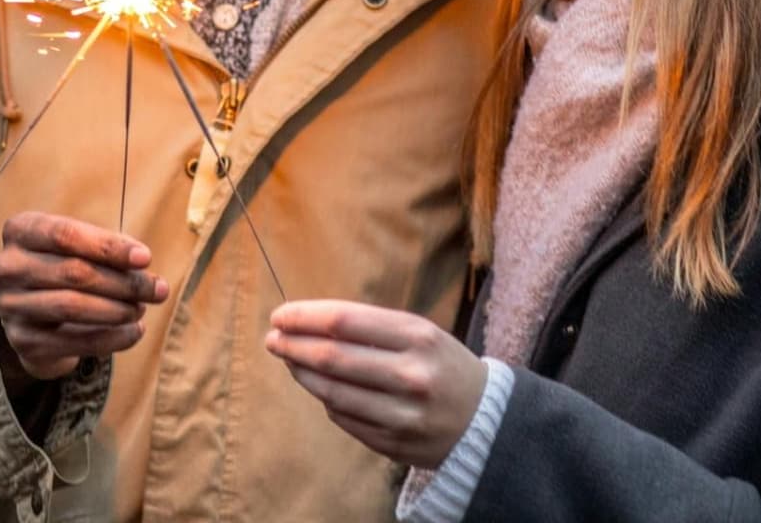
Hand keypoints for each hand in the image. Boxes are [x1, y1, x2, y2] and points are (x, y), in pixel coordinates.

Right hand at [0, 212, 169, 386]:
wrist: (34, 314)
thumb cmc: (63, 267)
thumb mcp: (78, 247)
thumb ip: (106, 248)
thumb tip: (142, 261)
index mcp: (19, 231)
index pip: (65, 235)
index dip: (108, 247)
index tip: (145, 258)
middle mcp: (7, 267)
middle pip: (73, 272)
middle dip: (123, 282)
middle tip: (158, 289)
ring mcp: (11, 306)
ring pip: (72, 306)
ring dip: (118, 310)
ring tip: (142, 309)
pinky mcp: (23, 341)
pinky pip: (76, 341)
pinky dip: (113, 338)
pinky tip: (135, 332)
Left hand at [265, 300, 486, 469]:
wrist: (488, 420)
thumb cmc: (442, 365)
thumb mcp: (419, 333)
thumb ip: (368, 328)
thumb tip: (305, 325)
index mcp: (418, 337)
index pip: (343, 321)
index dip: (303, 317)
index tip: (280, 315)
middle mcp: (411, 375)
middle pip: (332, 357)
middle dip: (293, 345)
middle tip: (272, 339)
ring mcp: (403, 414)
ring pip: (332, 392)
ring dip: (301, 374)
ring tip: (290, 361)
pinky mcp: (395, 444)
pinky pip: (344, 419)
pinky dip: (326, 401)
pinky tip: (319, 388)